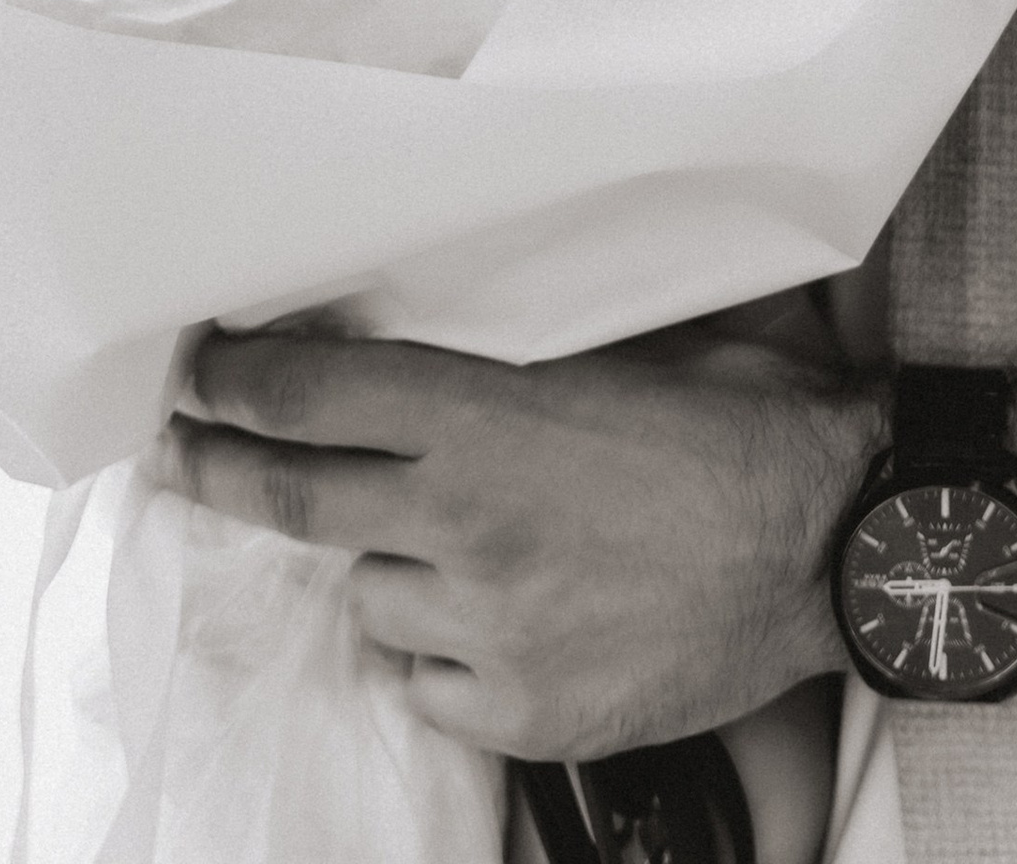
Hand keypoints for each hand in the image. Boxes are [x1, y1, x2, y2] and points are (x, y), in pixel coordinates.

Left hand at [149, 324, 876, 760]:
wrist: (837, 549)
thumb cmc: (749, 425)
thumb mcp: (636, 341)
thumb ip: (527, 339)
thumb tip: (451, 306)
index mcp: (485, 417)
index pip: (310, 396)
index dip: (235, 385)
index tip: (195, 374)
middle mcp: (464, 525)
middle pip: (293, 499)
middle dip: (218, 469)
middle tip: (178, 452)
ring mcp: (486, 630)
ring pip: (367, 596)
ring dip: (384, 565)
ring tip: (449, 541)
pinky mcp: (520, 712)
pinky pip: (427, 679)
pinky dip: (441, 649)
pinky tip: (497, 618)